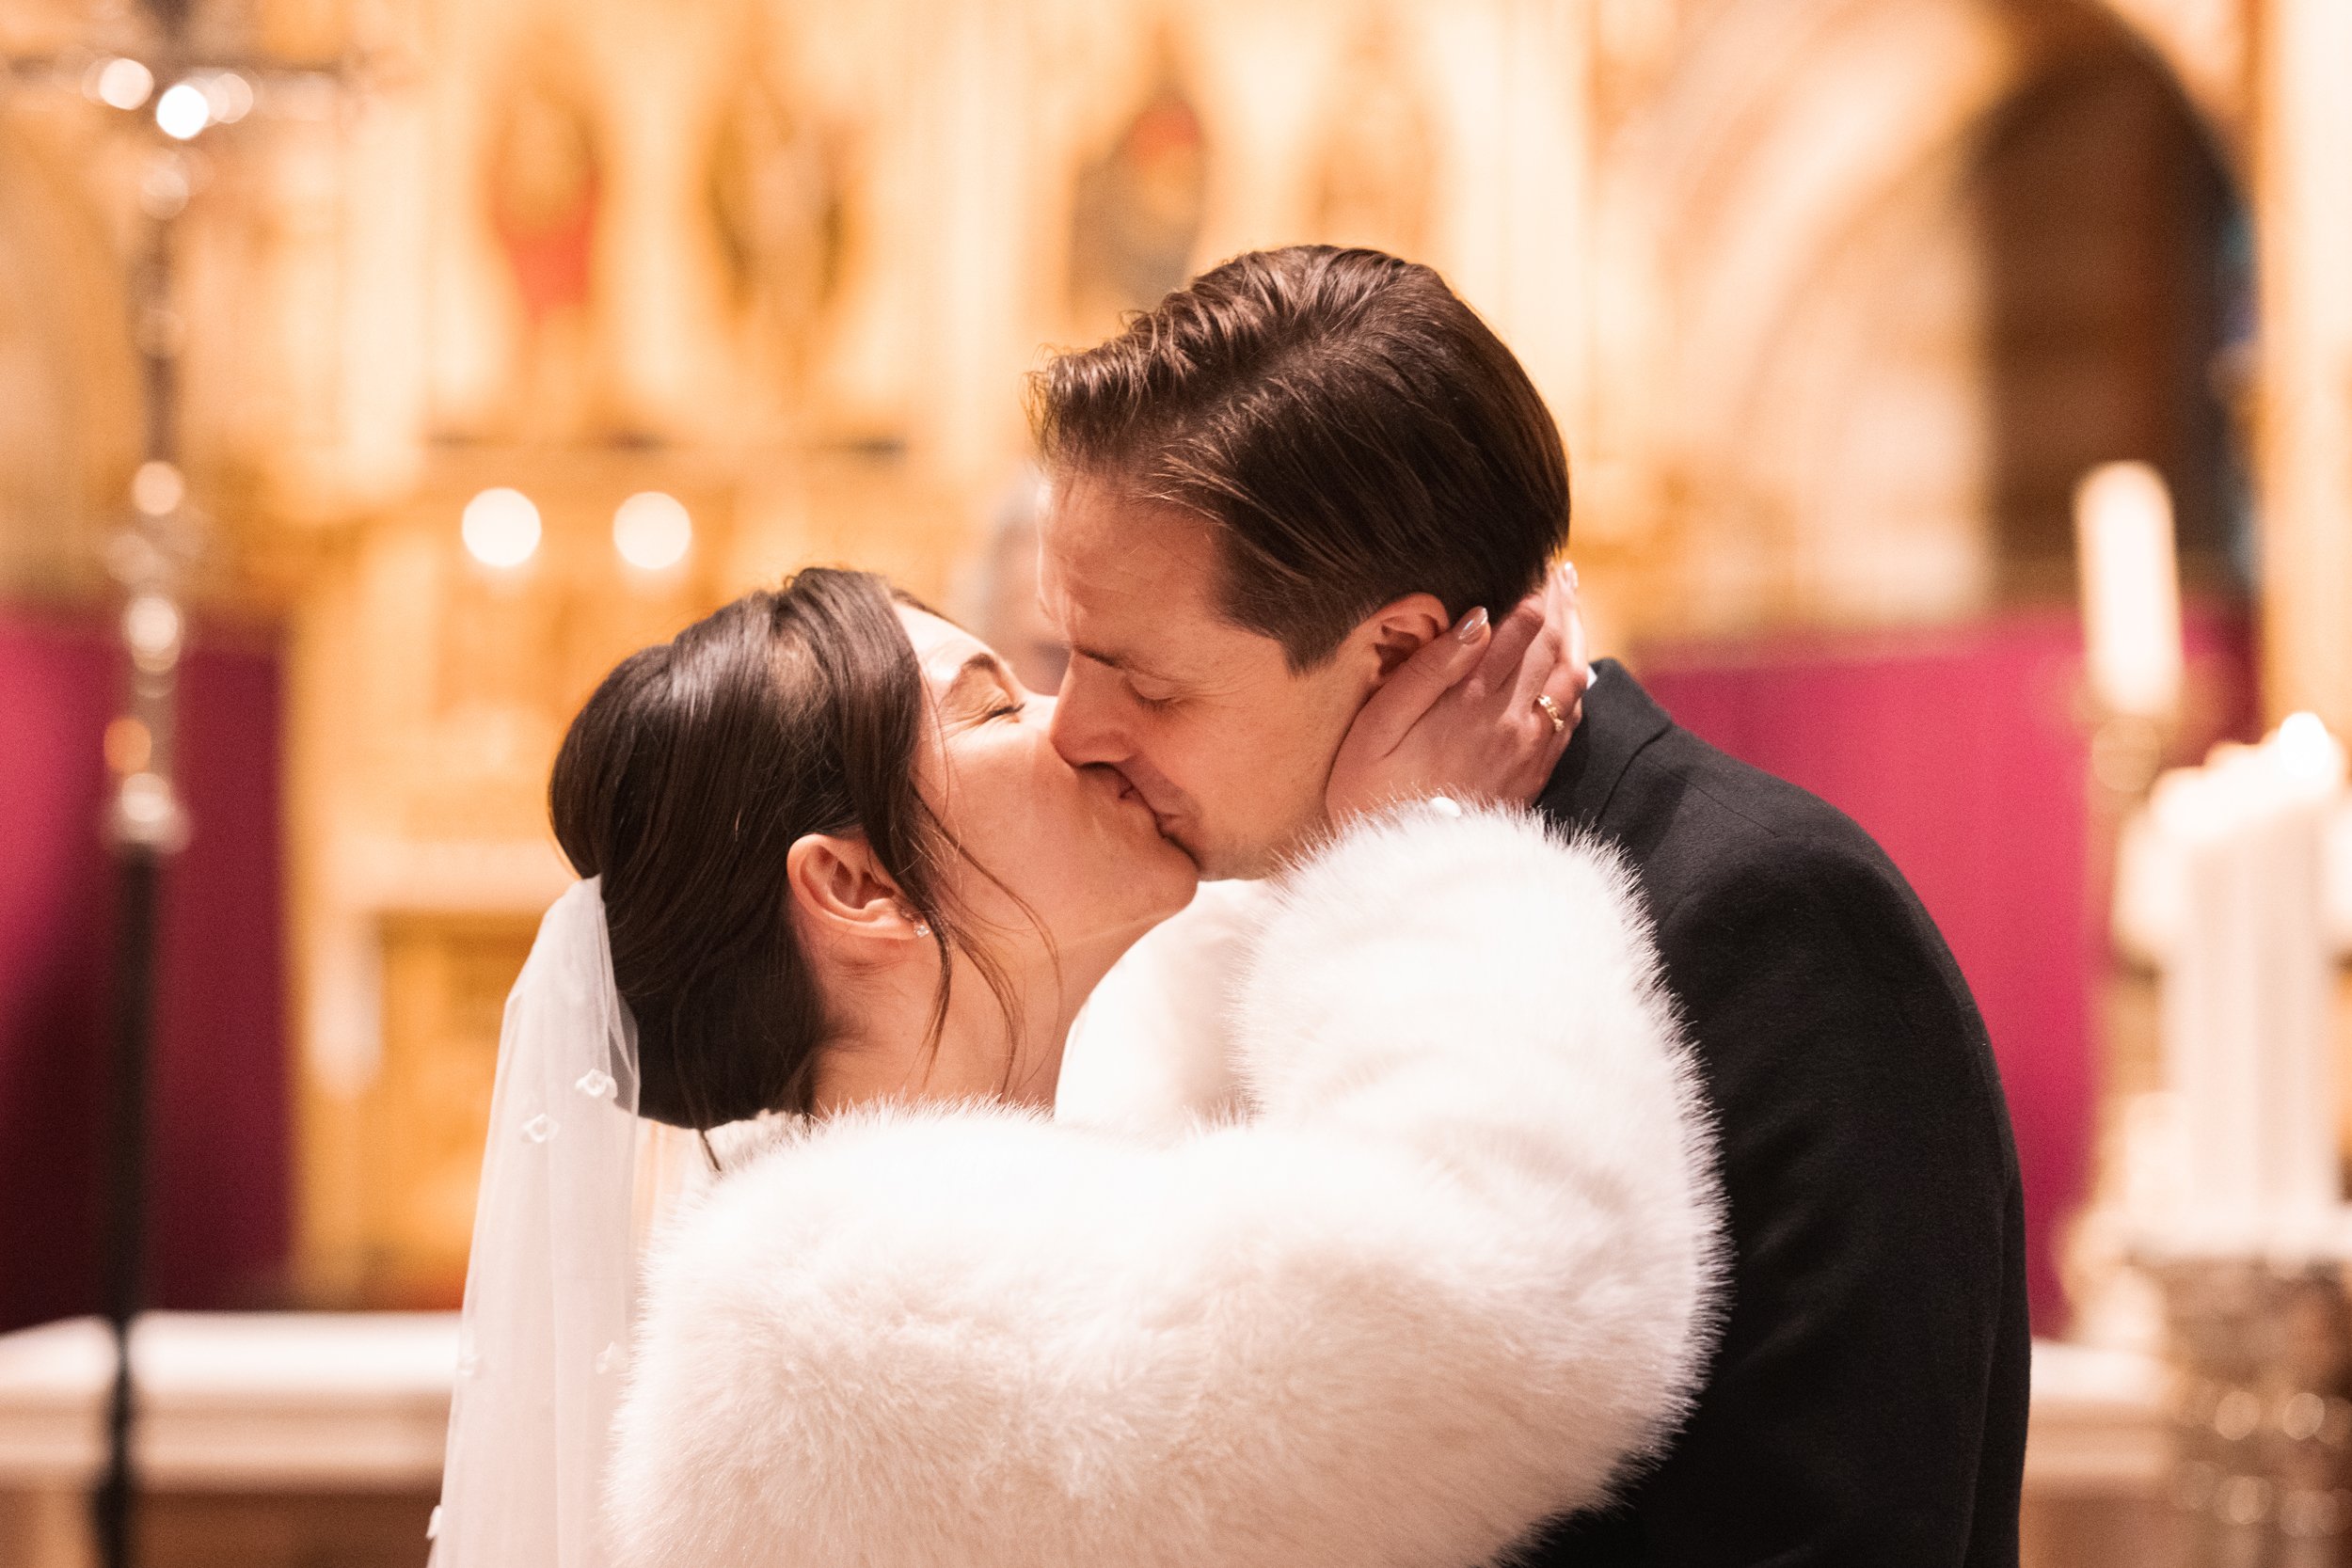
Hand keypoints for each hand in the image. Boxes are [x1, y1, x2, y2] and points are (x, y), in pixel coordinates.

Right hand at [1326, 562, 1588, 821]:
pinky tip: (1573, 668)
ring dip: (1575, 637)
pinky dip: (1576, 684)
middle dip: (1560, 604)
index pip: (1521, 629)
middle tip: (1561, 571)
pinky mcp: (1533, 776)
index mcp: (1472, 701)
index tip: (1541, 562)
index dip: (1535, 592)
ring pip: (1570, 680)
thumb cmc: (1371, 792)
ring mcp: (1529, 751)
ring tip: (1572, 605)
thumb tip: (1477, 620)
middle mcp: (1512, 721)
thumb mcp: (1379, 726)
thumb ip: (1428, 670)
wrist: (1400, 866)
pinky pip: (1570, 720)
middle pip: (1552, 647)